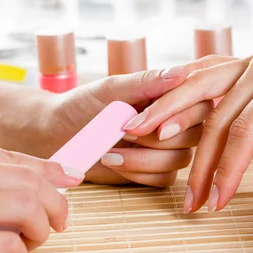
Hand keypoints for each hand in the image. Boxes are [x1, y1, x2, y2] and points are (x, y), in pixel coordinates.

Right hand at [0, 134, 82, 252]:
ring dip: (39, 231)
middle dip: (54, 205)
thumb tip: (40, 175)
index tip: (69, 184)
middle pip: (26, 182)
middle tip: (56, 224)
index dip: (49, 173)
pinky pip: (4, 245)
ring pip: (23, 209)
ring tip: (30, 242)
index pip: (13, 157)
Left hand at [15, 67, 207, 186]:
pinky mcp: (153, 171)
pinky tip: (114, 163)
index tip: (149, 122)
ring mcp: (164, 148)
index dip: (179, 116)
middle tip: (124, 134)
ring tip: (110, 151)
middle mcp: (171, 121)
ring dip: (146, 159)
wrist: (55, 135)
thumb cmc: (80, 106)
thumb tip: (179, 73)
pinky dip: (139, 173)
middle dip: (157, 140)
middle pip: (194, 136)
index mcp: (167, 96)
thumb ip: (145, 83)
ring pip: (180, 160)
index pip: (196, 104)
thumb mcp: (111, 90)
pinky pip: (163, 179)